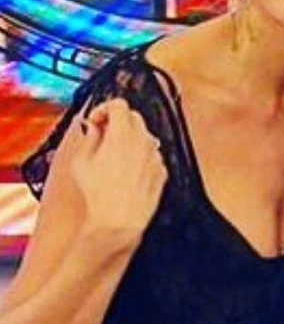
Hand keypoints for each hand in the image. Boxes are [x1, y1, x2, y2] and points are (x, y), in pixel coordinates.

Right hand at [59, 99, 165, 245]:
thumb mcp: (82, 161)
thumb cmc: (97, 193)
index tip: (95, 120)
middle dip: (117, 121)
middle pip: (134, 117)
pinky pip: (152, 156)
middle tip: (102, 135)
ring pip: (145, 137)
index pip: (120, 104)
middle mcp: (144, 141)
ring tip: (112, 157)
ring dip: (130, 139)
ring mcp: (156, 156)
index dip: (104, 109)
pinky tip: (126, 172)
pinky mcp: (162, 171)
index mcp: (123, 133)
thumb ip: (89, 136)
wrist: (119, 220)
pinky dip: (140, 157)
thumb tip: (93, 125)